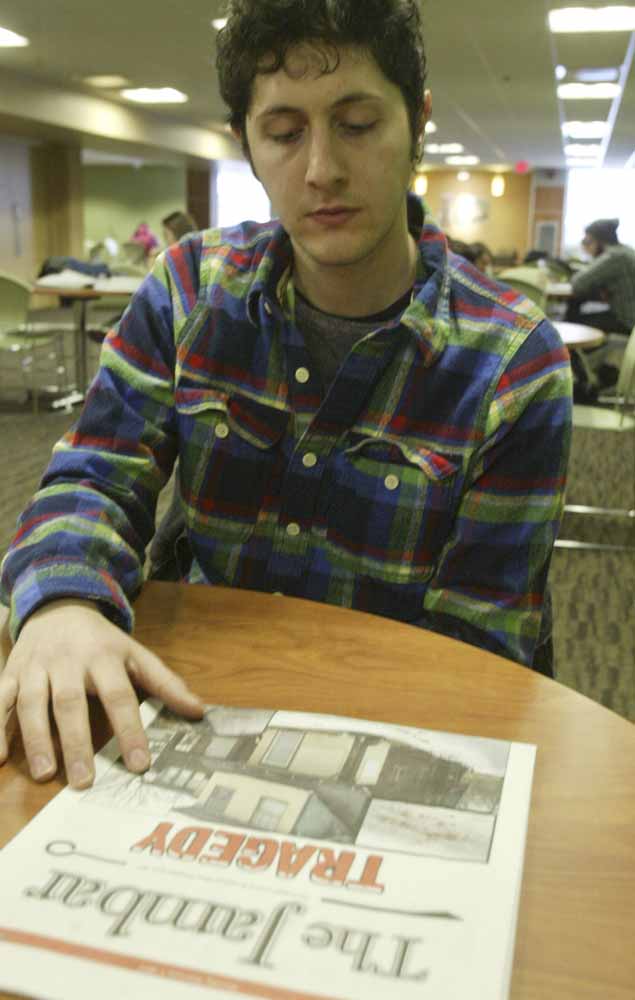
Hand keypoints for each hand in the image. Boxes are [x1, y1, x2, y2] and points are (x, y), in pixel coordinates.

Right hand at [0, 599, 203, 788]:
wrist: (58, 606)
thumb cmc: (102, 642)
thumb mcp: (136, 654)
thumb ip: (166, 684)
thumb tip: (200, 711)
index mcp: (105, 657)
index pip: (120, 696)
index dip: (130, 730)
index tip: (139, 764)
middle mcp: (68, 661)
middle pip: (71, 702)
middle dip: (77, 741)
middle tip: (84, 780)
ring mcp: (37, 667)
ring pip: (33, 702)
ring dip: (36, 739)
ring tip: (46, 774)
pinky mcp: (12, 672)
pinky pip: (0, 700)